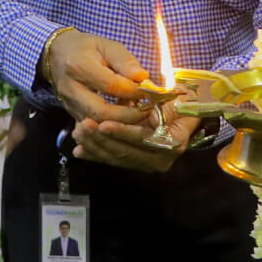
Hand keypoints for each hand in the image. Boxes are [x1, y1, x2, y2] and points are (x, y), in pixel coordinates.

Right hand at [41, 29, 150, 125]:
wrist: (57, 54)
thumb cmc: (86, 47)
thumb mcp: (107, 45)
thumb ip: (125, 61)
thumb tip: (143, 78)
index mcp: (79, 66)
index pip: (110, 85)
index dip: (133, 92)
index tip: (150, 93)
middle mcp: (70, 88)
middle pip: (100, 112)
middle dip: (127, 116)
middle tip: (146, 112)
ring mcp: (69, 104)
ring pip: (97, 124)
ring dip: (120, 124)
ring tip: (137, 115)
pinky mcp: (71, 114)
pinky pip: (93, 128)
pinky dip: (111, 126)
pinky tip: (124, 119)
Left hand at [69, 102, 199, 172]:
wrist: (183, 109)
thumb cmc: (178, 100)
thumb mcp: (174, 98)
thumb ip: (161, 105)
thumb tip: (147, 110)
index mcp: (173, 142)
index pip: (143, 139)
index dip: (123, 132)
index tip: (103, 123)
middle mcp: (162, 158)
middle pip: (127, 152)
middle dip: (102, 140)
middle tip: (83, 126)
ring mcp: (148, 163)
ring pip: (117, 158)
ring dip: (95, 146)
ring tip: (78, 132)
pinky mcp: (136, 162)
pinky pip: (114, 160)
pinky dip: (96, 154)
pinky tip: (79, 150)